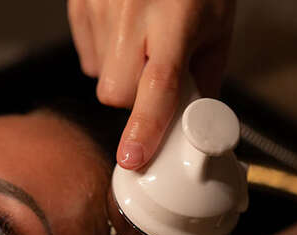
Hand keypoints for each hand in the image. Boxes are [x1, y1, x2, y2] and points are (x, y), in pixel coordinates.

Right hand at [68, 0, 235, 168]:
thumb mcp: (216, 31)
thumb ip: (204, 83)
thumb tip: (190, 127)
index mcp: (176, 17)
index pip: (157, 84)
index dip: (145, 126)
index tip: (132, 157)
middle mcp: (132, 10)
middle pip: (116, 92)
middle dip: (134, 98)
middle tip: (154, 75)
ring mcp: (100, 4)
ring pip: (101, 79)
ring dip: (122, 77)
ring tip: (141, 45)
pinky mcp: (80, 3)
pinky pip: (88, 59)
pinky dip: (106, 58)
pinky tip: (124, 36)